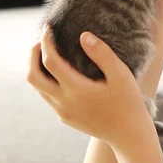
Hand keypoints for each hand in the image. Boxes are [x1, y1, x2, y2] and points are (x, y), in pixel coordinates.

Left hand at [27, 26, 151, 147]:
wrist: (128, 133)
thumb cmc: (128, 102)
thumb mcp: (121, 74)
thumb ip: (102, 54)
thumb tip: (84, 35)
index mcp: (76, 89)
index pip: (50, 61)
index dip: (46, 42)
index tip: (48, 28)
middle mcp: (64, 102)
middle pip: (33, 76)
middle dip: (33, 56)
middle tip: (42, 41)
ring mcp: (64, 112)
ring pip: (39, 88)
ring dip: (39, 69)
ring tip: (50, 54)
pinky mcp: (67, 118)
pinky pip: (49, 97)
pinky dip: (48, 82)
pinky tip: (62, 74)